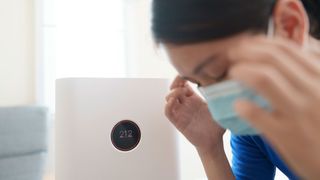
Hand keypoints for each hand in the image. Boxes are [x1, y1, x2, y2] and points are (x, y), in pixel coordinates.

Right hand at [165, 76, 224, 153]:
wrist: (214, 142)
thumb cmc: (218, 126)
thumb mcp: (220, 107)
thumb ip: (220, 96)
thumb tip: (227, 82)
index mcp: (195, 98)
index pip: (183, 83)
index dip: (182, 78)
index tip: (188, 76)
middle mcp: (186, 104)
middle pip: (174, 88)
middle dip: (176, 83)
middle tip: (182, 83)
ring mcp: (181, 112)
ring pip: (168, 98)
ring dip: (172, 93)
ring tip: (181, 93)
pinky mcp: (178, 122)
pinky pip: (168, 111)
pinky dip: (168, 105)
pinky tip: (174, 102)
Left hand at [228, 36, 319, 178]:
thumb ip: (315, 68)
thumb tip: (304, 42)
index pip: (287, 48)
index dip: (260, 42)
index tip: (246, 44)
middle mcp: (312, 91)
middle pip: (272, 59)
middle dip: (245, 52)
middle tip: (232, 54)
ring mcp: (299, 113)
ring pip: (263, 79)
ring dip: (241, 71)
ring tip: (232, 73)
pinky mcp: (286, 135)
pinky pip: (257, 114)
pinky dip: (243, 106)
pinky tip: (238, 104)